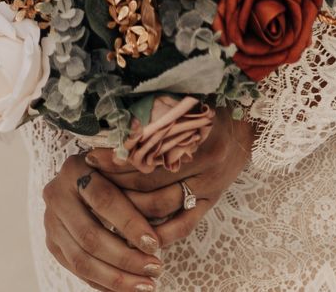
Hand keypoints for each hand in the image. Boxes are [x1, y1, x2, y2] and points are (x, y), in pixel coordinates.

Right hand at [43, 152, 162, 291]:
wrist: (81, 177)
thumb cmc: (112, 168)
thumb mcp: (122, 163)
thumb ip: (136, 175)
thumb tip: (167, 186)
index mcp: (75, 168)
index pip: (104, 200)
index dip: (130, 223)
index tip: (154, 243)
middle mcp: (56, 194)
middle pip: (90, 236)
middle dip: (125, 257)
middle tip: (155, 267)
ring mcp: (50, 222)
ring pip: (81, 260)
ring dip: (116, 278)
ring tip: (147, 284)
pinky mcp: (52, 243)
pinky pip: (78, 271)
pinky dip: (104, 283)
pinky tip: (128, 288)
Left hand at [86, 107, 255, 247]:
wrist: (245, 124)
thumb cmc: (208, 107)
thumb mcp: (182, 103)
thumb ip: (154, 113)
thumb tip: (113, 125)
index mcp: (195, 129)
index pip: (146, 149)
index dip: (116, 156)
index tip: (91, 158)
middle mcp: (204, 159)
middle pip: (149, 178)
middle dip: (116, 181)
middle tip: (90, 182)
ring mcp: (209, 183)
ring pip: (160, 203)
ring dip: (129, 207)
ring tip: (103, 204)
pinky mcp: (212, 201)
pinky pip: (183, 225)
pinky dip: (158, 232)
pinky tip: (134, 231)